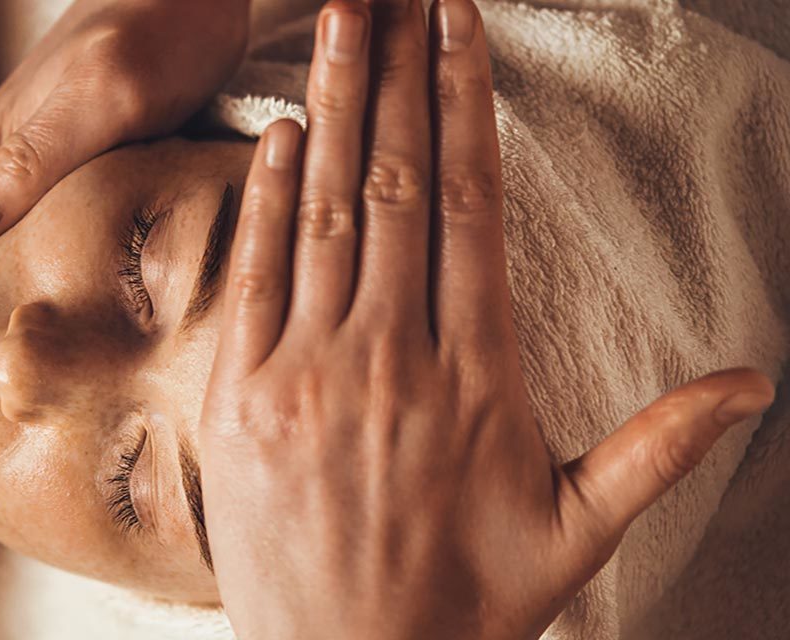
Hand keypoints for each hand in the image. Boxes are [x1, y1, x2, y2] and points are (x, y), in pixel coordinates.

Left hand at [198, 1, 775, 638]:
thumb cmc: (467, 602)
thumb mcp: (578, 528)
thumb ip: (659, 447)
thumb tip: (754, 382)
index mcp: (475, 373)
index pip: (469, 205)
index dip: (462, 105)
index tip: (458, 28)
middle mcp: (389, 357)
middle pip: (394, 184)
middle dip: (393, 75)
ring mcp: (306, 375)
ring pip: (323, 214)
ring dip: (329, 108)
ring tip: (338, 23)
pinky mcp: (240, 400)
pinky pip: (255, 280)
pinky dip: (265, 200)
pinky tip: (277, 133)